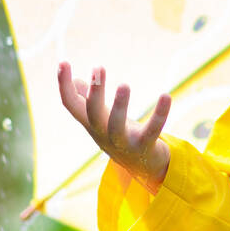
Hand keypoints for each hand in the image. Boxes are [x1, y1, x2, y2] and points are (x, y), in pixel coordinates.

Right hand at [55, 61, 171, 196]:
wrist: (142, 168)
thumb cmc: (120, 136)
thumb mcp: (102, 118)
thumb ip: (88, 102)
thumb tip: (76, 81)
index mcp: (91, 123)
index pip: (71, 104)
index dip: (63, 85)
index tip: (63, 62)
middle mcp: (103, 134)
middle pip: (92, 114)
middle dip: (95, 92)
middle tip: (98, 68)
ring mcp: (123, 142)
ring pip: (117, 126)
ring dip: (120, 106)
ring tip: (124, 84)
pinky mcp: (144, 147)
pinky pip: (152, 131)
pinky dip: (160, 114)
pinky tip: (166, 96)